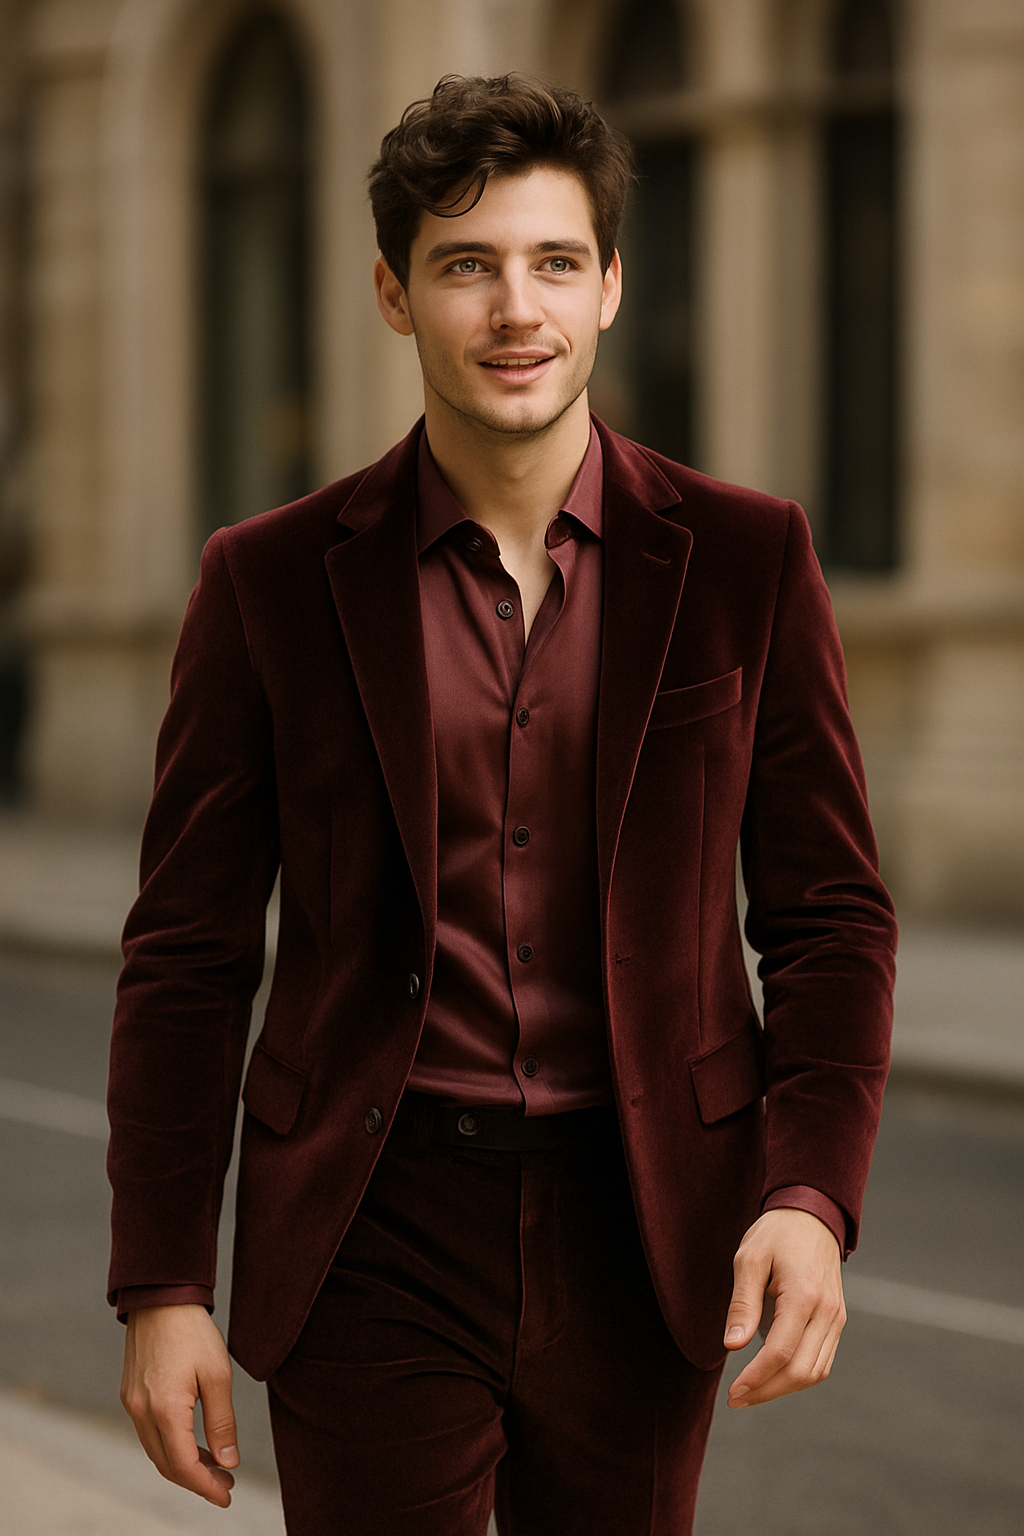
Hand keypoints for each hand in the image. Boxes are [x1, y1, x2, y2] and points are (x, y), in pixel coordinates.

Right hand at [120, 1304, 238, 1505]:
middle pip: (167, 1465)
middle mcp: (141, 1412)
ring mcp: (132, 1403)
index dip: (206, 1486)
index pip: (184, 1465)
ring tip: (214, 1465)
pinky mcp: (130, 1394)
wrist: (161, 1297)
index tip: (227, 1495)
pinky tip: (192, 1441)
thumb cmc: (193, 1331)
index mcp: (164, 1409)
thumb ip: (222, 1422)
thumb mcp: (218, 1376)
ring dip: (183, 1464)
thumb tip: (228, 1461)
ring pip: (156, 1451)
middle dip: (197, 1480)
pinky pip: (149, 1433)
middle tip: (225, 1483)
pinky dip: (170, 1445)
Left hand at [723, 1207, 844, 1407]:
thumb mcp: (749, 1258)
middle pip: (801, 1371)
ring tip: (751, 1392)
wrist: (811, 1215)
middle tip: (735, 1398)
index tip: (732, 1391)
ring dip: (783, 1389)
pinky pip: (822, 1360)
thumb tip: (732, 1346)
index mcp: (804, 1296)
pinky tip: (773, 1376)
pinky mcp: (836, 1320)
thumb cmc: (776, 1234)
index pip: (781, 1352)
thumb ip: (742, 1303)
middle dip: (767, 1391)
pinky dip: (798, 1376)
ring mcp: (836, 1318)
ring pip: (815, 1372)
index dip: (756, 1378)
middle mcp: (827, 1312)